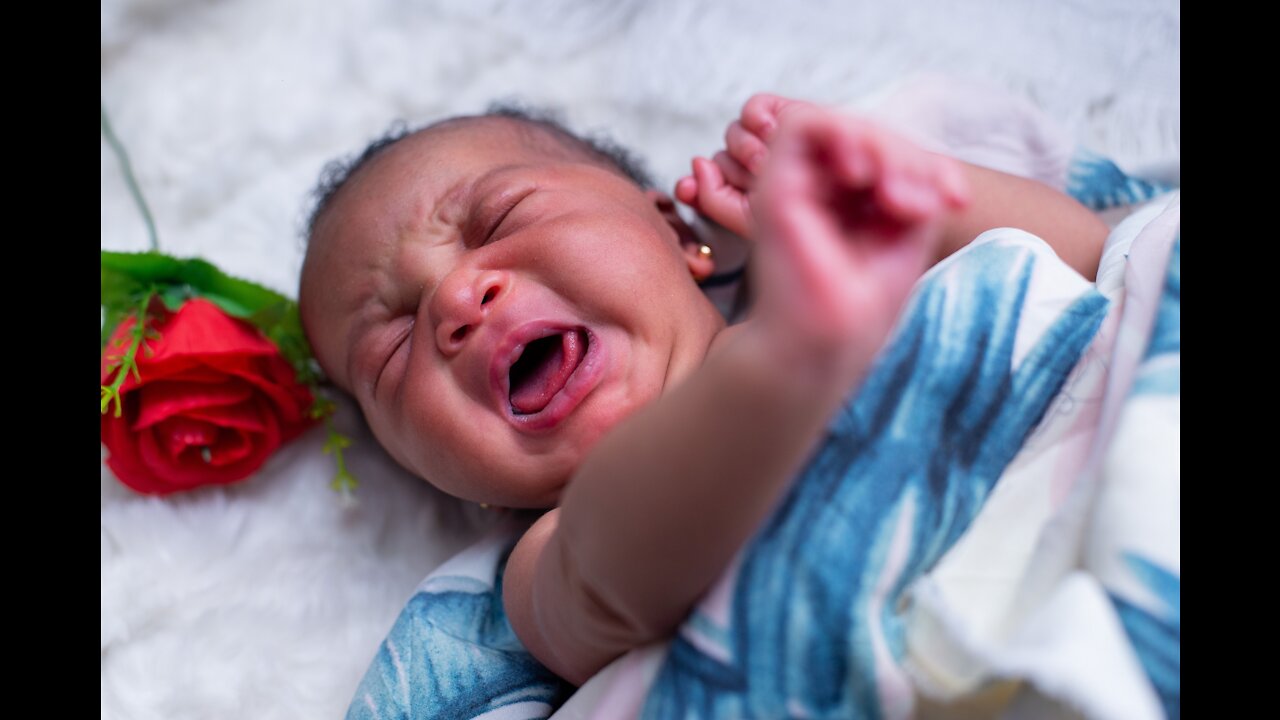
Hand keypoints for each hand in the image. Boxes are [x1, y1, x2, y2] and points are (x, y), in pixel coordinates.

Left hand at [675, 93, 810, 238]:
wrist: (864, 202)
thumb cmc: (815, 218)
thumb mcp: (754, 221)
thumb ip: (713, 199)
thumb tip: (695, 163)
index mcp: (743, 196)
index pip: (703, 182)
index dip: (702, 184)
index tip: (707, 190)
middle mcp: (754, 167)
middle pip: (720, 156)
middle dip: (733, 169)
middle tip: (758, 179)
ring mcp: (770, 139)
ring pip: (733, 132)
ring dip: (744, 147)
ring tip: (765, 163)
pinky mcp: (787, 113)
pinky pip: (755, 107)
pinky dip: (756, 117)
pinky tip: (770, 132)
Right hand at [751, 105, 970, 375]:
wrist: (825, 343)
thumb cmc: (860, 302)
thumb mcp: (908, 231)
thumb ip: (917, 184)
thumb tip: (924, 163)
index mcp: (843, 200)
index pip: (882, 152)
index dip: (924, 163)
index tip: (956, 200)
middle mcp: (814, 188)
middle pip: (862, 133)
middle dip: (904, 156)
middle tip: (925, 201)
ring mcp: (791, 184)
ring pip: (835, 123)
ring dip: (876, 144)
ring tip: (894, 191)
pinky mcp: (774, 185)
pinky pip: (801, 124)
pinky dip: (839, 134)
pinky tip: (862, 172)